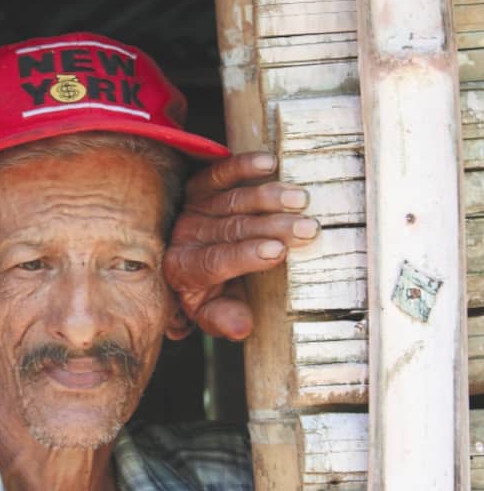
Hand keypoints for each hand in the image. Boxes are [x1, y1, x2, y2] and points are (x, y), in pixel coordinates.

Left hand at [163, 152, 319, 340]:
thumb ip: (224, 319)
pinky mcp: (199, 187)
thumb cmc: (207, 291)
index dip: (244, 256)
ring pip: (231, 200)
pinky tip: (269, 162)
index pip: (213, 262)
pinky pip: (219, 173)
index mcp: (183, 270)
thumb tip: (240, 328)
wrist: (186, 263)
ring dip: (267, 197)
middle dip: (270, 227)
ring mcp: (192, 209)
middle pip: (229, 229)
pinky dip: (243, 166)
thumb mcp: (212, 313)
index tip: (277, 251)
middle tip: (306, 228)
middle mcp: (184, 236)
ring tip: (300, 198)